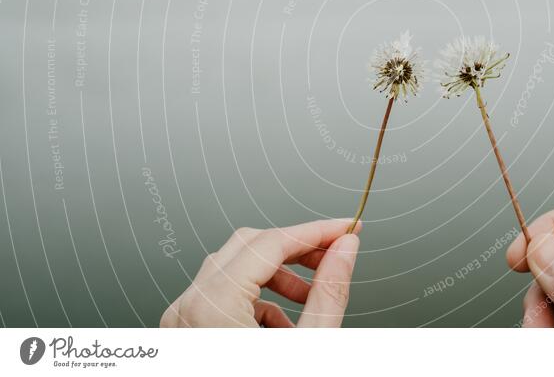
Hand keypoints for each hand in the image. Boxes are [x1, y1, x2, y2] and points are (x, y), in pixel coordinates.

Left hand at [161, 219, 359, 326]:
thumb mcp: (310, 349)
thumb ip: (329, 293)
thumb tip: (345, 249)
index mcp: (211, 309)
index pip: (271, 243)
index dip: (317, 230)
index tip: (348, 228)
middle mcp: (188, 310)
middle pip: (249, 246)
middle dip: (298, 248)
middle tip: (335, 254)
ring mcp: (182, 322)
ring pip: (234, 269)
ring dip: (279, 275)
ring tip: (312, 296)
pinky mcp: (186, 333)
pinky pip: (222, 297)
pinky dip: (258, 301)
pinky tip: (285, 324)